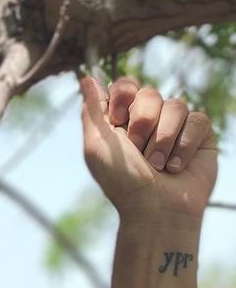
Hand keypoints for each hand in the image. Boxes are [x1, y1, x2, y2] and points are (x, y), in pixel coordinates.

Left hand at [80, 75, 217, 221]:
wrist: (156, 209)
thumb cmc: (124, 181)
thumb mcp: (97, 146)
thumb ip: (92, 111)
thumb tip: (87, 78)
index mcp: (123, 120)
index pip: (126, 86)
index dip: (123, 97)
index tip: (118, 120)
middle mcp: (150, 120)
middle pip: (150, 93)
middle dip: (142, 123)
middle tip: (138, 151)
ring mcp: (176, 126)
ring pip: (175, 105)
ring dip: (162, 139)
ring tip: (158, 165)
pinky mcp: (200, 135)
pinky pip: (196, 120)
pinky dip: (184, 145)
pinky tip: (177, 166)